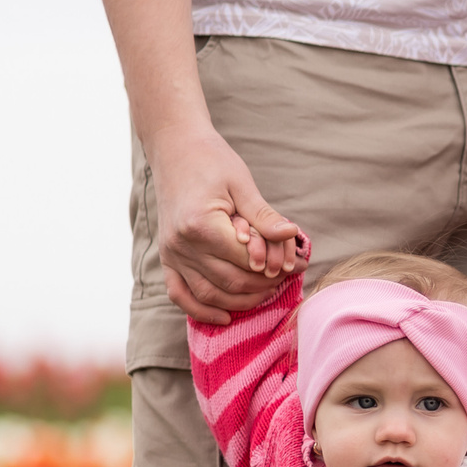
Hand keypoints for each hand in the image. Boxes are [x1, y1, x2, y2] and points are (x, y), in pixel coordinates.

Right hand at [147, 122, 306, 323]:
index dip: (275, 266)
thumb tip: (292, 235)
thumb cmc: (212, 161)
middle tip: (287, 278)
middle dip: (264, 285)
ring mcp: (171, 254)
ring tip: (267, 292)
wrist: (175, 149)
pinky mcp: (167, 258)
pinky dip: (202, 310)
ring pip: (210, 294)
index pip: (246, 260)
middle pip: (231, 281)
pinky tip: (226, 317)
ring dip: (241, 301)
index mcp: (201, 225)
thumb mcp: (242, 183)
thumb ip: (264, 215)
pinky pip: (180, 294)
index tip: (299, 264)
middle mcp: (182, 245)